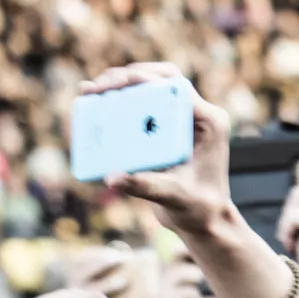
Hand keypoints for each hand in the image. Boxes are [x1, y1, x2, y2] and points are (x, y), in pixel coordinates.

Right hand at [83, 65, 234, 241]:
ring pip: (151, 87)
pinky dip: (121, 102)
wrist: (204, 220)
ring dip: (121, 85)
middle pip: (161, 79)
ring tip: (90, 92)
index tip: (115, 84)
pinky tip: (98, 105)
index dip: (144, 79)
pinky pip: (144, 106)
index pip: (175, 86)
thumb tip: (111, 177)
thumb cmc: (198, 209)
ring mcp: (182, 119)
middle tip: (96, 87)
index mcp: (208, 121)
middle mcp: (197, 113)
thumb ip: (145, 186)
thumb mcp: (173, 197)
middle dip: (127, 77)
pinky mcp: (167, 128)